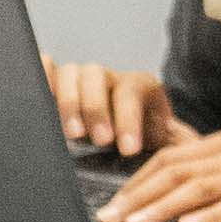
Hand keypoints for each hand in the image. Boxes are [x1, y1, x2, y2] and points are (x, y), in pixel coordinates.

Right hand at [46, 58, 177, 157]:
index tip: (128, 150)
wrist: (133, 141)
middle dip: (96, 109)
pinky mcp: (58, 85)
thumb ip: (172, 145)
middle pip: (96, 76)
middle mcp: (108, 77)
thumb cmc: (148, 144)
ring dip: (68, 103)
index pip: (131, 92)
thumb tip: (181, 153)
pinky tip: (39, 104)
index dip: (128, 119)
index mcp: (140, 85)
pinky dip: (40, 80)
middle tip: (99, 141)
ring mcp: (81, 79)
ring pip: (69, 73)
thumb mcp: (166, 144)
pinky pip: (45, 68)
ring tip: (71, 135)